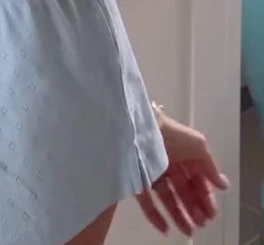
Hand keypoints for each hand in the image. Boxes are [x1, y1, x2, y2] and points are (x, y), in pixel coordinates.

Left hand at [136, 115, 229, 236]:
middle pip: (183, 191)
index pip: (197, 181)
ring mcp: (152, 174)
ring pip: (168, 199)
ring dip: (179, 216)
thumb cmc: (172, 135)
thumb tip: (223, 184)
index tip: (211, 214)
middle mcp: (169, 166)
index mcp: (184, 157)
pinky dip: (155, 216)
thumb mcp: (198, 145)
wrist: (139, 129)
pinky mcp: (137, 181)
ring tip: (188, 231)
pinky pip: (147, 202)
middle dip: (194, 209)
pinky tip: (165, 229)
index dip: (205, 198)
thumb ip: (210, 166)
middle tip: (201, 223)